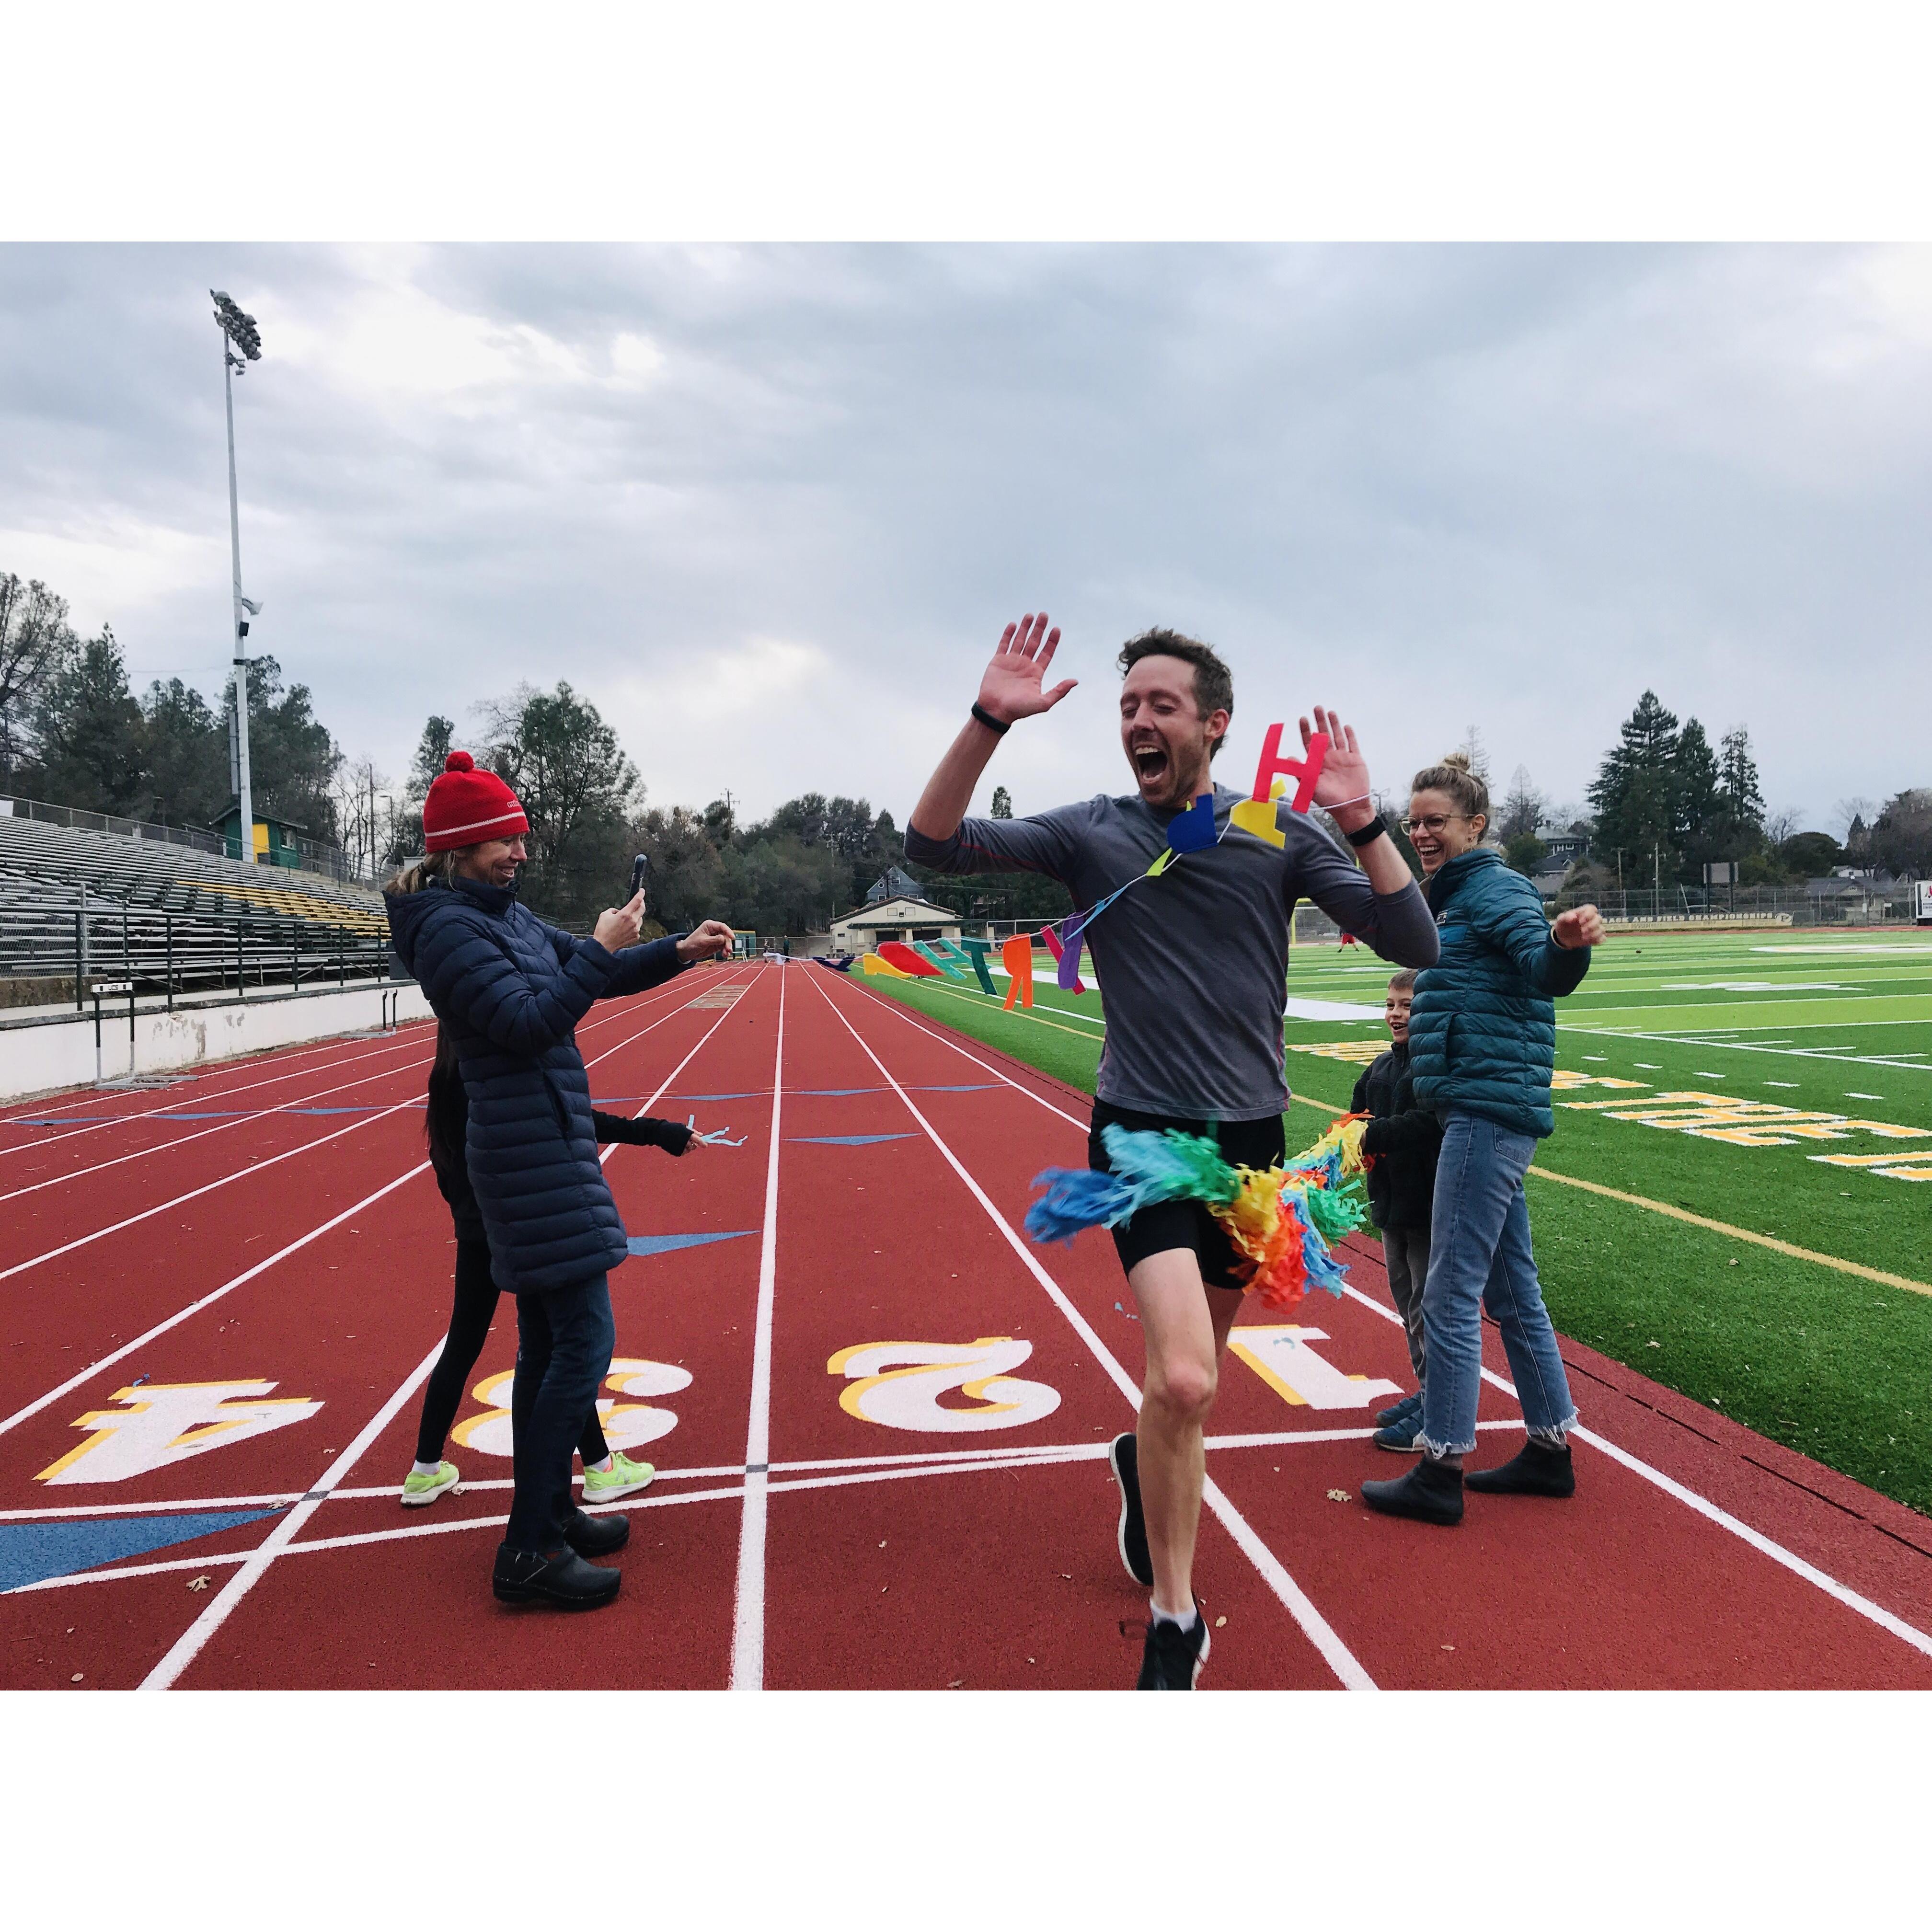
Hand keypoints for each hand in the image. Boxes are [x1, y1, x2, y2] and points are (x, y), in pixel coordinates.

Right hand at [593, 891, 644, 951]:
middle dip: (641, 903)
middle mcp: (633, 921)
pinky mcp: (635, 936)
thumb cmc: (603, 931)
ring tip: (627, 918)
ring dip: (636, 916)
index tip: (642, 891)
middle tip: (638, 902)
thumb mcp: (605, 914)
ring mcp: (635, 929)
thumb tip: (618, 911)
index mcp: (625, 914)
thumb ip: (614, 910)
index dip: (641, 894)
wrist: (603, 945)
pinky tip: (626, 927)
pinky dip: (634, 925)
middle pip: (642, 908)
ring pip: (640, 918)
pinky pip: (637, 928)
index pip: (637, 900)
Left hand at [676, 918, 734, 962]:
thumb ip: (714, 940)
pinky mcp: (716, 945)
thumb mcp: (702, 941)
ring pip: (726, 942)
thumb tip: (723, 938)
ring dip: (727, 948)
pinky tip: (725, 955)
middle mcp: (714, 931)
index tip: (732, 937)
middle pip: (725, 935)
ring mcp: (716, 938)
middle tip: (728, 949)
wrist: (687, 952)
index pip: (722, 926)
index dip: (728, 931)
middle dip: (728, 942)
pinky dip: (725, 951)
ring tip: (726, 954)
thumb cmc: (691, 943)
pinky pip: (724, 947)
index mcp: (709, 926)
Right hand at [976, 612, 1075, 725]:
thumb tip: (1075, 681)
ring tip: (1030, 615)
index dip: (1052, 641)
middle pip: (1034, 642)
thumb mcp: (1043, 703)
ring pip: (1020, 640)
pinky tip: (1013, 624)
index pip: (1046, 652)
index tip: (1056, 628)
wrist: (995, 711)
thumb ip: (1059, 691)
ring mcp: (1011, 661)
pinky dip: (1008, 634)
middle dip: (1039, 628)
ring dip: (1025, 627)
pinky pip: (1004, 644)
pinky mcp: (998, 661)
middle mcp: (1025, 665)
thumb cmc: (1019, 709)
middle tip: (1044, 614)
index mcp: (1036, 673)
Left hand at [1300, 707, 1374, 830]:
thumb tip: (1287, 757)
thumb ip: (1300, 770)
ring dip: (1334, 724)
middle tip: (1317, 707)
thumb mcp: (1311, 785)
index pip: (1310, 743)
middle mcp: (1329, 758)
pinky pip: (1352, 744)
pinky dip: (1349, 735)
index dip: (1306, 730)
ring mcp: (1343, 758)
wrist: (1349, 807)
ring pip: (1337, 736)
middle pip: (1324, 735)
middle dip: (1320, 721)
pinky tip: (1346, 726)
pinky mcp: (1355, 760)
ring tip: (1330, 712)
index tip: (1302, 718)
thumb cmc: (1328, 799)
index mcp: (1317, 763)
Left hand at [1552, 905, 1605, 948]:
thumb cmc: (1563, 925)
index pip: (1591, 909)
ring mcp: (1595, 928)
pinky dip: (1598, 940)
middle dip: (1591, 925)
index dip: (1588, 914)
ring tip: (1583, 937)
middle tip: (1582, 931)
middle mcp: (1591, 919)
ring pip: (1602, 929)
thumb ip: (1565, 917)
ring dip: (1594, 934)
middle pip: (1599, 918)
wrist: (1563, 938)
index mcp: (1583, 912)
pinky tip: (1589, 941)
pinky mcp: (1596, 937)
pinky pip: (1603, 938)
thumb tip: (1573, 916)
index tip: (1580, 921)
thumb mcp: (1560, 920)